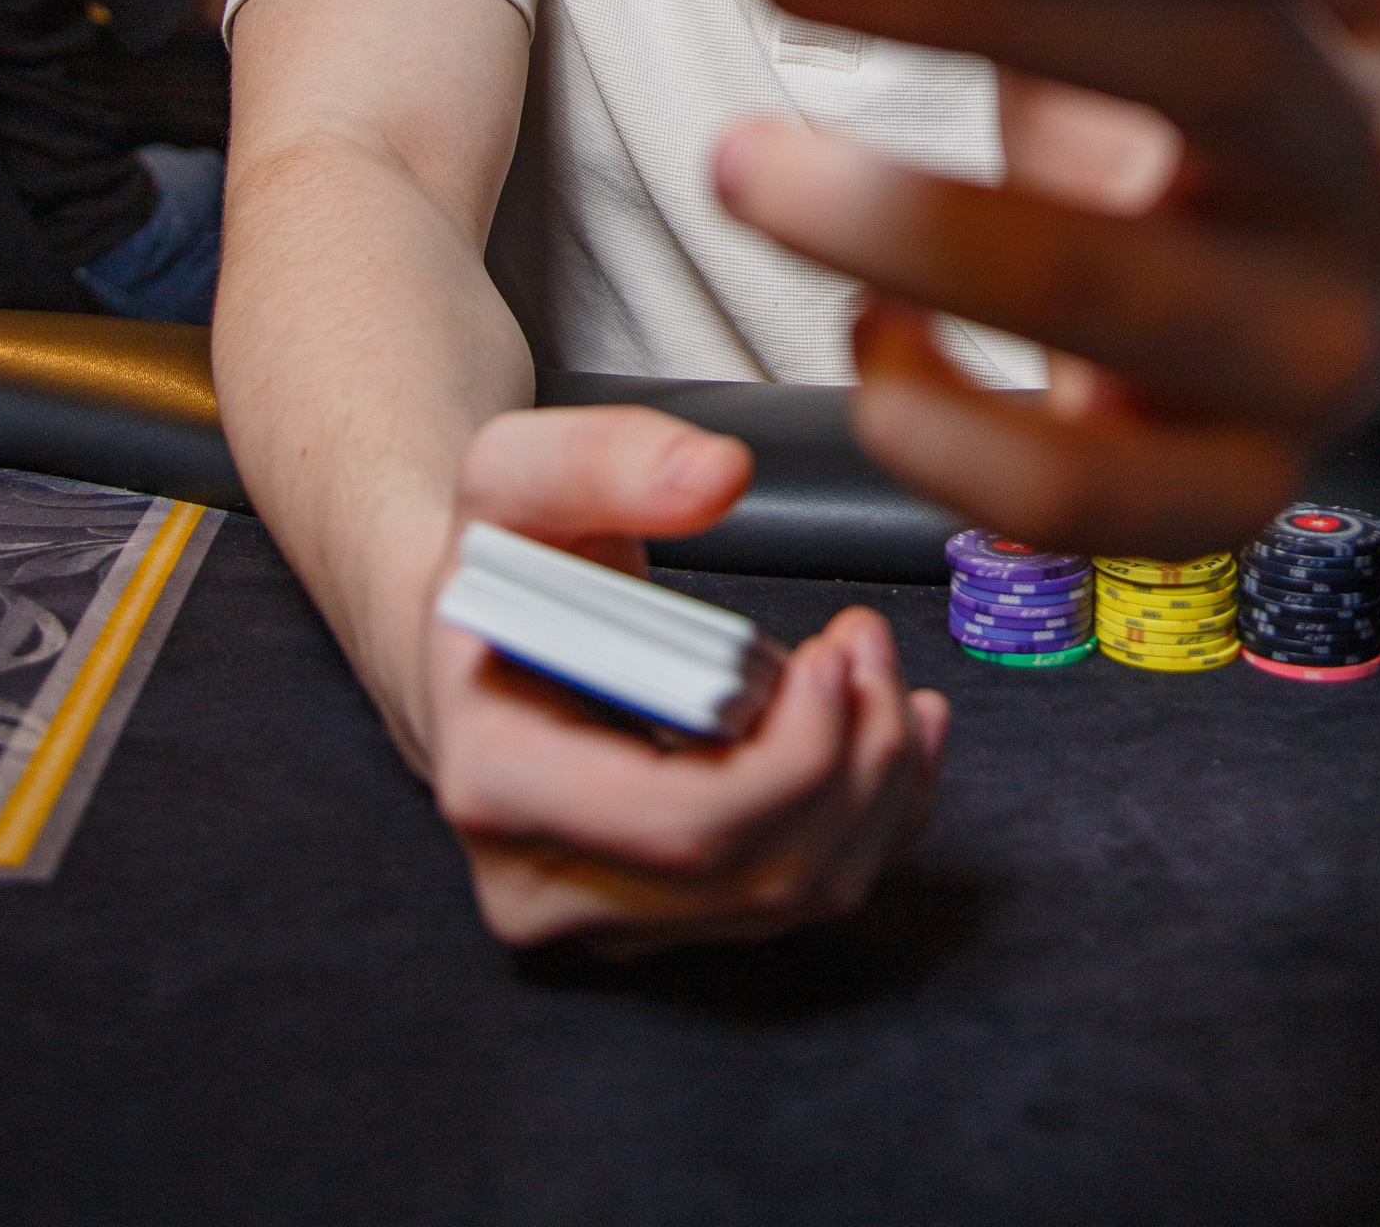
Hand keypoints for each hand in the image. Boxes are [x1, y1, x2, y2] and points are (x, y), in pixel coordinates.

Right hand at [425, 405, 948, 953]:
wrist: (485, 634)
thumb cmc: (500, 562)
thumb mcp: (516, 473)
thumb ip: (608, 457)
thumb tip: (718, 478)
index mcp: (497, 782)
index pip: (683, 827)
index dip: (793, 756)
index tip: (834, 654)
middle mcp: (545, 883)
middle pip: (758, 873)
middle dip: (852, 754)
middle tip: (863, 642)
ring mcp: (611, 918)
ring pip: (798, 895)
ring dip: (874, 779)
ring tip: (869, 665)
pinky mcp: (671, 920)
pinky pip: (809, 892)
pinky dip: (882, 813)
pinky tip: (894, 726)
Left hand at [712, 0, 1379, 558]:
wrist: (1357, 227)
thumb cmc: (1215, 60)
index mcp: (1347, 34)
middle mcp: (1360, 196)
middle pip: (1175, 121)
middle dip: (950, 43)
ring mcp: (1309, 359)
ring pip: (1108, 326)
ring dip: (900, 241)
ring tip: (749, 165)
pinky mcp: (1232, 484)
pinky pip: (1076, 501)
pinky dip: (943, 431)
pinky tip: (871, 340)